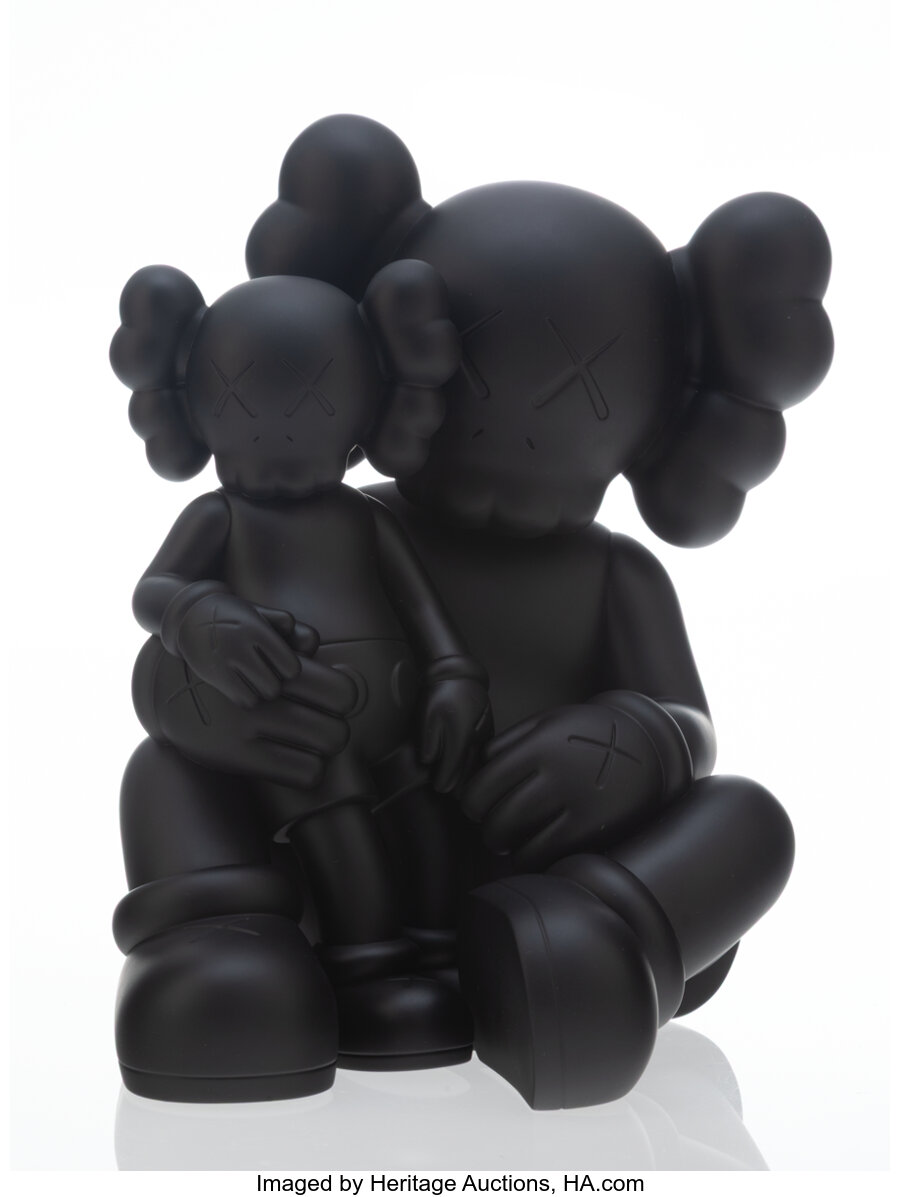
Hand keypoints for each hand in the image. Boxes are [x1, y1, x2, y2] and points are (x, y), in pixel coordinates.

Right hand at [143, 634, 357, 789]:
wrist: (166, 690)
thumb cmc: (227, 665)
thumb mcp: (253, 641)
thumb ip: (292, 643)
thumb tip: (321, 649)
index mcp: (273, 667)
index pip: (338, 691)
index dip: (345, 698)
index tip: (336, 702)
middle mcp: (263, 699)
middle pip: (335, 729)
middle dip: (338, 731)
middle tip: (328, 729)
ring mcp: (250, 730)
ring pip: (322, 751)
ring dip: (325, 751)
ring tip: (314, 746)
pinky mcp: (237, 756)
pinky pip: (302, 774)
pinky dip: (310, 770)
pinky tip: (299, 762)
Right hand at [170, 591, 313, 707]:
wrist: (188, 616)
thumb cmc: (236, 617)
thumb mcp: (261, 615)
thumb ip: (288, 629)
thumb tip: (313, 644)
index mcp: (256, 629)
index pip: (291, 668)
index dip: (289, 670)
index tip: (282, 666)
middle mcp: (239, 646)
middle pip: (274, 686)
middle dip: (274, 683)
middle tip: (266, 675)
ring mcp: (223, 663)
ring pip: (259, 696)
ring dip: (260, 692)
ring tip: (253, 680)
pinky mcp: (211, 676)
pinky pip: (242, 700)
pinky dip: (245, 697)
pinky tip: (241, 687)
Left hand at [420, 677, 491, 793]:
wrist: (458, 673)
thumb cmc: (441, 692)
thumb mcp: (427, 717)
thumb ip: (429, 743)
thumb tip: (430, 762)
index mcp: (461, 737)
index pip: (453, 770)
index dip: (445, 782)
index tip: (439, 788)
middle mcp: (476, 738)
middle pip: (469, 770)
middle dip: (461, 785)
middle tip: (455, 797)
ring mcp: (485, 733)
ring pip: (480, 762)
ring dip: (473, 776)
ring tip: (467, 789)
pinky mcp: (489, 728)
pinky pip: (486, 752)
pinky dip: (480, 763)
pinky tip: (477, 769)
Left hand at [460, 692, 691, 868]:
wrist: (646, 747)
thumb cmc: (584, 736)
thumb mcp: (547, 723)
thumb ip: (506, 744)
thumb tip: (470, 776)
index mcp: (540, 745)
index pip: (483, 786)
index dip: (471, 802)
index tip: (475, 805)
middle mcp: (558, 775)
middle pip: (497, 819)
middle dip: (487, 828)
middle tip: (492, 826)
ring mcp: (578, 806)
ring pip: (518, 843)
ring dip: (505, 845)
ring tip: (509, 838)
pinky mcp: (593, 832)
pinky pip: (545, 857)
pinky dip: (529, 857)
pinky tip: (532, 846)